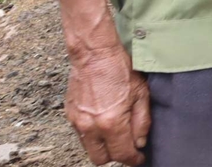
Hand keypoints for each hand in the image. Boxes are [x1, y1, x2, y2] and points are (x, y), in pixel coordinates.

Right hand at [66, 44, 149, 164]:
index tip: (138, 159)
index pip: (121, 154)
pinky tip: (103, 121)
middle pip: (100, 158)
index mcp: (111, 123)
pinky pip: (81, 135)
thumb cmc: (120, 70)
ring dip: (102, 146)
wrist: (94, 55)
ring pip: (88, 148)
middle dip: (115, 156)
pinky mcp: (70, 115)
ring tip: (115, 133)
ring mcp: (77, 122)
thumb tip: (139, 142)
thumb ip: (141, 122)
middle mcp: (91, 127)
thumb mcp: (141, 94)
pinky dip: (92, 134)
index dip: (132, 160)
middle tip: (126, 147)